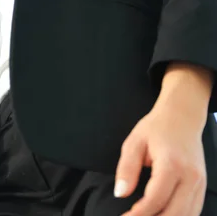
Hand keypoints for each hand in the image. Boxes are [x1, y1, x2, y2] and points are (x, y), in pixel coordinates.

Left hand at [115, 64, 211, 215]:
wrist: (182, 117)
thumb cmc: (156, 128)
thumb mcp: (134, 143)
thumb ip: (127, 169)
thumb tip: (120, 193)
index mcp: (171, 165)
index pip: (155, 199)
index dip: (139, 213)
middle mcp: (190, 177)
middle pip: (174, 213)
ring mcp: (200, 183)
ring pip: (187, 215)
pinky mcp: (202, 185)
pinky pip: (194, 210)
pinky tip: (161, 215)